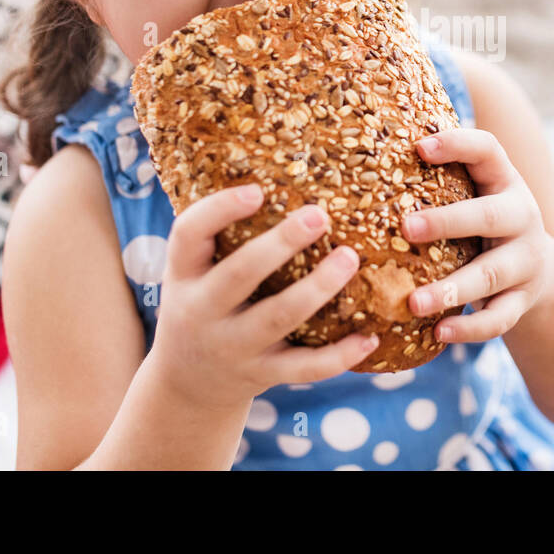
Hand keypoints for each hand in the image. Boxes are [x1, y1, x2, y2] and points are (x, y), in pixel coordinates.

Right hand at [149, 184, 380, 411]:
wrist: (187, 385)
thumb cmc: (203, 305)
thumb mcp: (193, 273)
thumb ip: (221, 235)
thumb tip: (277, 168)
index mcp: (184, 275)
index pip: (188, 234)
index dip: (220, 209)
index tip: (259, 189)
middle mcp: (202, 311)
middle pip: (239, 275)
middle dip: (280, 245)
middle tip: (318, 215)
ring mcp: (233, 346)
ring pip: (279, 318)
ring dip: (318, 288)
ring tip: (350, 257)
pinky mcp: (262, 374)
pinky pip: (304, 367)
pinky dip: (339, 356)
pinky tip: (369, 337)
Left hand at [400, 130, 553, 343]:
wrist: (537, 269)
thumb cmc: (482, 221)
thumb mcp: (475, 193)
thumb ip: (441, 177)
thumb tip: (366, 154)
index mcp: (505, 181)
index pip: (489, 150)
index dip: (458, 145)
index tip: (419, 146)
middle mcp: (522, 217)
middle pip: (491, 216)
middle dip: (449, 221)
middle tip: (406, 227)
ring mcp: (526, 261)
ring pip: (491, 274)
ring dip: (451, 289)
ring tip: (412, 302)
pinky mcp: (523, 300)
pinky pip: (500, 318)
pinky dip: (471, 329)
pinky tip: (439, 333)